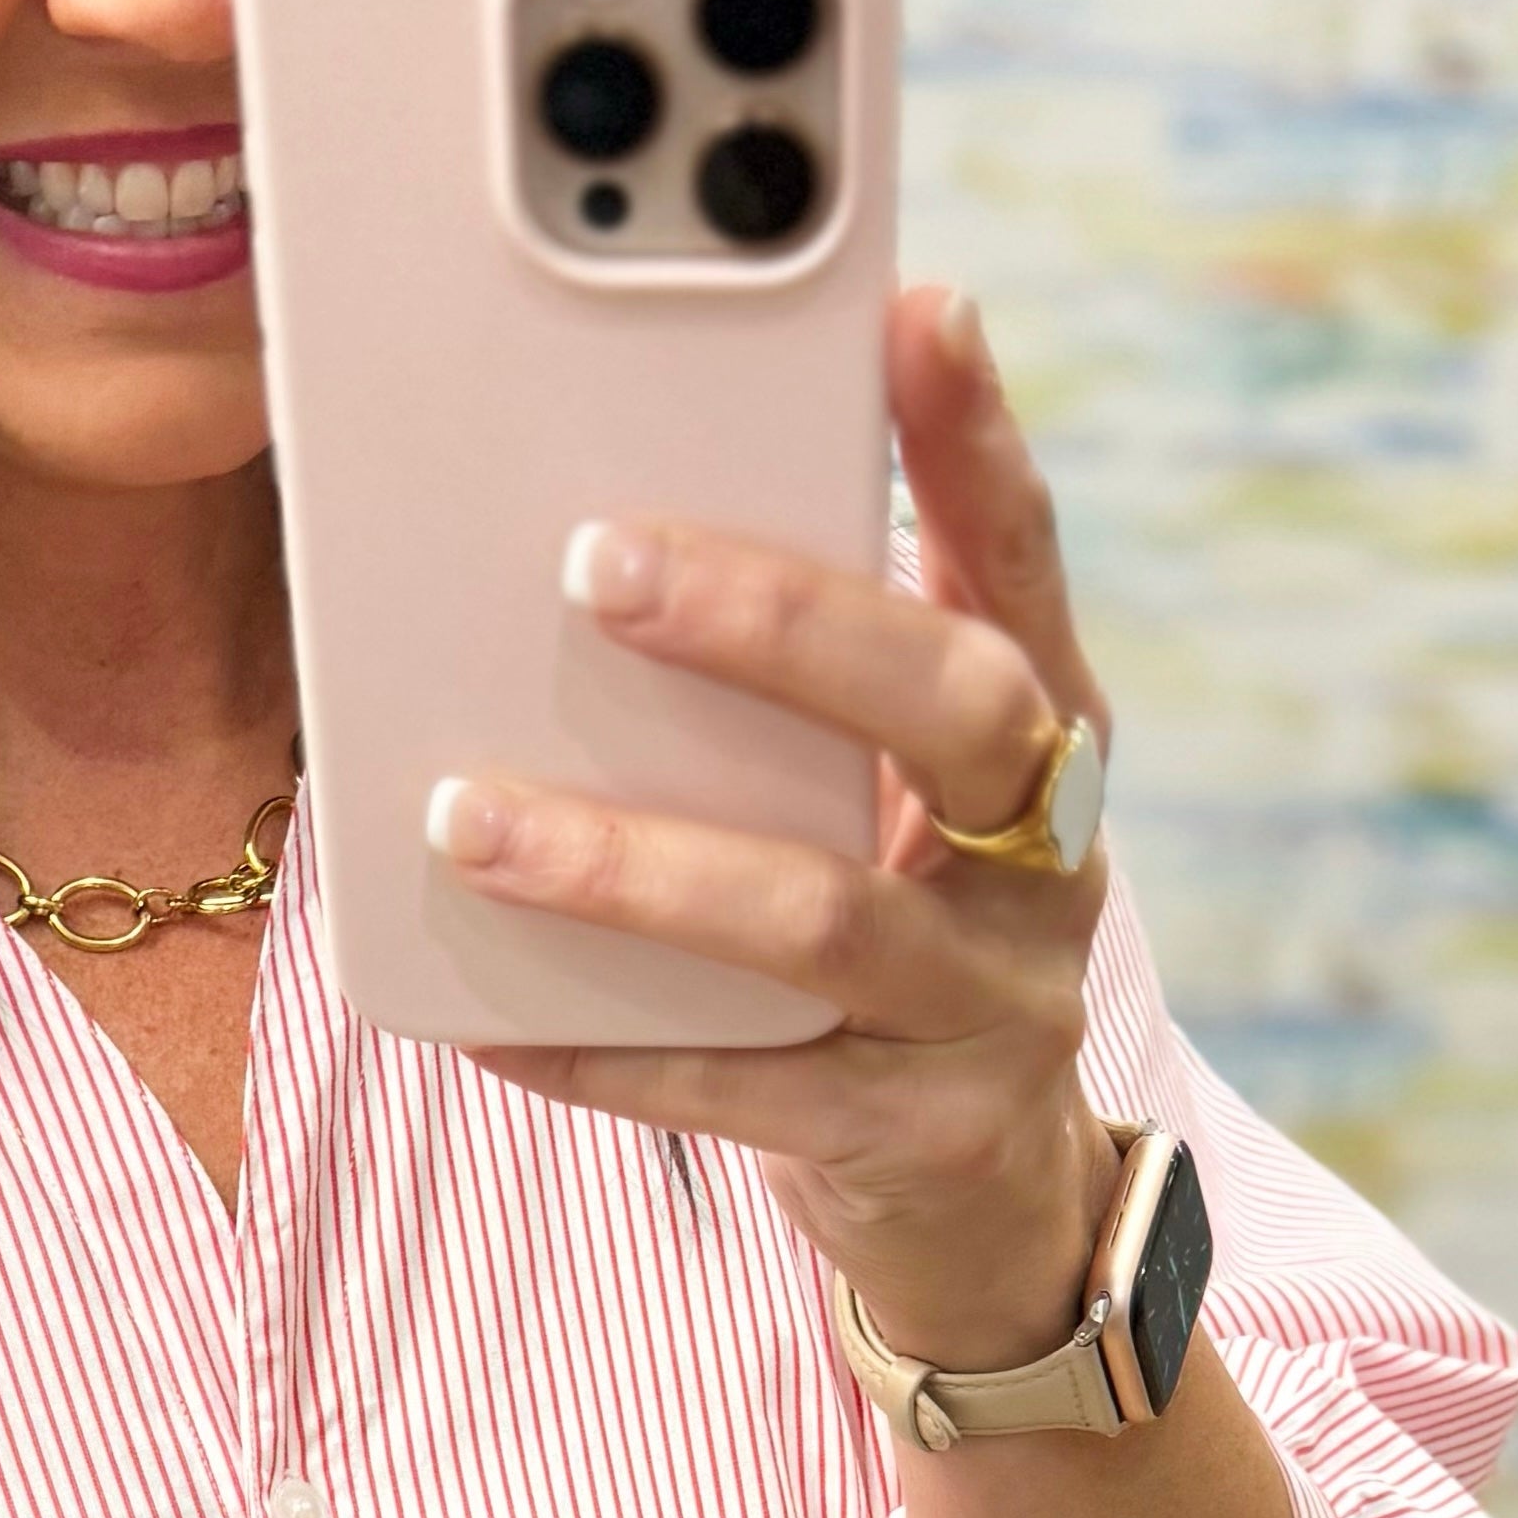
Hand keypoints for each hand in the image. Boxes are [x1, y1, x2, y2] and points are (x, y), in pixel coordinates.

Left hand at [439, 285, 1127, 1376]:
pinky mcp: (906, 1142)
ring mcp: (988, 1012)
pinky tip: (471, 1012)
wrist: (981, 1210)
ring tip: (469, 815)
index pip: (1023, 568)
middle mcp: (1048, 865)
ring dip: (634, 864)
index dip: (980, 443)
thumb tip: (607, 527)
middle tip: (596, 560)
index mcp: (1048, 745)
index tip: (915, 307)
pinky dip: (591, 1050)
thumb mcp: (890, 802)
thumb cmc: (894, 939)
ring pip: (822, 918)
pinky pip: (731, 1092)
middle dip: (780, 624)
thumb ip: (810, 688)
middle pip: (953, 712)